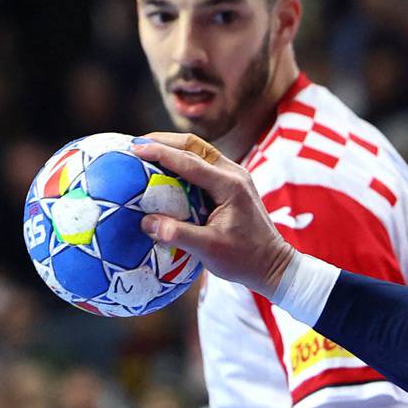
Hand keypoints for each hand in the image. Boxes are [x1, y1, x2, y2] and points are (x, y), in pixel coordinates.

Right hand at [132, 134, 296, 297]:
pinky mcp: (232, 185)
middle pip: (194, 146)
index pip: (189, 161)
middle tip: (134, 145)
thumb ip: (178, 234)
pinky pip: (204, 165)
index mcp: (230, 186)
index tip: (134, 149)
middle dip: (163, 141)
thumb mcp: (209, 250)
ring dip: (173, 148)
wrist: (274, 265)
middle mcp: (234, 174)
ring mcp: (235, 178)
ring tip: (145, 151)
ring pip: (200, 152)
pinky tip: (164, 171)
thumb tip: (145, 222)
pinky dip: (182, 162)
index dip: (160, 153)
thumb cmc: (244, 259)